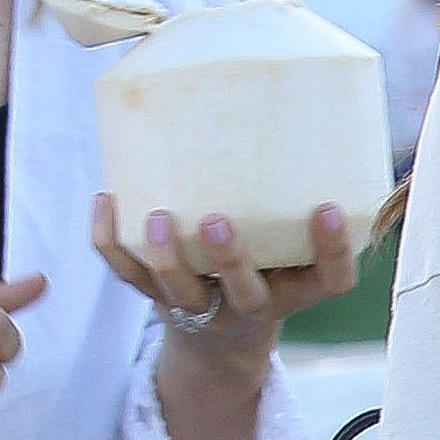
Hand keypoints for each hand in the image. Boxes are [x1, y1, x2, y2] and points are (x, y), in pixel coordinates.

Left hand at [92, 193, 394, 374]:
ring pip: (179, 290)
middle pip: (245, 294)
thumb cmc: (266, 267)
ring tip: (158, 215)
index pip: (330, 281)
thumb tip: (318, 105)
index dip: (333, 251)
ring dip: (166, 257)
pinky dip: (110, 241)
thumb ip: (296, 204)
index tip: (327, 208)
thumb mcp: (293, 250)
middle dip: (230, 260)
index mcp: (295, 290)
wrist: (220, 334)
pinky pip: (127, 273)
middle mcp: (250, 304)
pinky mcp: (155, 297)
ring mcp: (200, 305)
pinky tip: (106, 200)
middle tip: (216, 220)